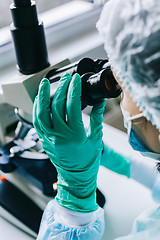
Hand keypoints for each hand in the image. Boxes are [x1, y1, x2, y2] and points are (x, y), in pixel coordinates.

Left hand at [33, 73, 105, 211]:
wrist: (76, 176)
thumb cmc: (88, 160)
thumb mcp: (96, 139)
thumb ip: (97, 118)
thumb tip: (100, 103)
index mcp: (75, 135)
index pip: (72, 106)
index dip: (74, 90)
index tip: (75, 79)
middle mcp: (59, 136)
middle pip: (57, 106)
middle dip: (62, 88)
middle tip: (66, 78)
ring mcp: (49, 138)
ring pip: (42, 113)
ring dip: (43, 96)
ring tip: (45, 83)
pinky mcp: (44, 140)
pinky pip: (37, 122)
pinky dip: (37, 109)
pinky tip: (39, 100)